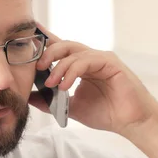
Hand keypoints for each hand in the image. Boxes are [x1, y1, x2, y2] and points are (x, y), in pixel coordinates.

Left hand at [28, 24, 157, 134]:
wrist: (131, 123)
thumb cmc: (106, 113)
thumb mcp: (70, 107)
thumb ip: (49, 101)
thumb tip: (27, 97)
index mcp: (81, 65)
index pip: (59, 48)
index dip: (44, 39)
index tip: (27, 34)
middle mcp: (90, 58)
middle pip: (63, 45)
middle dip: (47, 53)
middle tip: (36, 68)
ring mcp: (101, 58)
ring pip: (74, 51)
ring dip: (58, 66)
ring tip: (50, 83)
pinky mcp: (111, 62)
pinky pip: (87, 61)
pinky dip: (72, 72)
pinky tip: (65, 85)